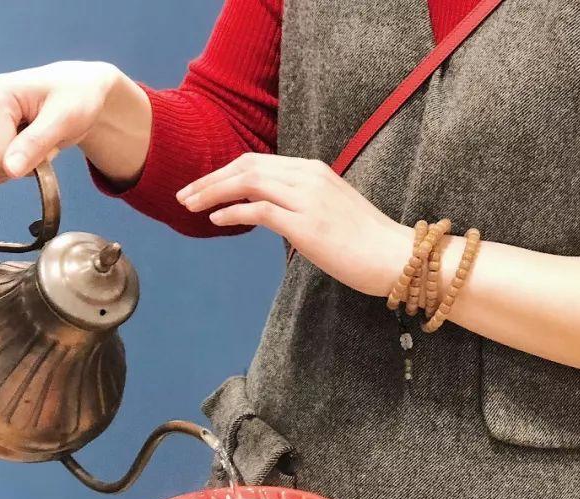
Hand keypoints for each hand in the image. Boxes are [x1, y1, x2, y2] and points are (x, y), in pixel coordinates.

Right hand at [0, 61, 150, 189]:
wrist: (83, 93)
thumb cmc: (79, 99)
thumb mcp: (68, 120)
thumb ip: (38, 143)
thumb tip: (9, 169)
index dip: (23, 166)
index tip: (46, 150)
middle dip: (13, 170)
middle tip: (40, 150)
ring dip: (6, 172)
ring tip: (31, 148)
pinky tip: (16, 157)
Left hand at [177, 154, 412, 296]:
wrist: (395, 256)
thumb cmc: (365, 241)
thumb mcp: (330, 211)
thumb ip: (300, 204)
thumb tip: (271, 214)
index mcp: (313, 170)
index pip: (258, 161)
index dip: (224, 172)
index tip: (202, 186)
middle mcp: (308, 176)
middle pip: (246, 166)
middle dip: (210, 179)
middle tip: (184, 195)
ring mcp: (307, 198)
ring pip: (248, 182)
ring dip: (213, 193)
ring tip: (191, 206)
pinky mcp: (306, 224)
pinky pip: (259, 210)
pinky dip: (232, 212)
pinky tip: (215, 220)